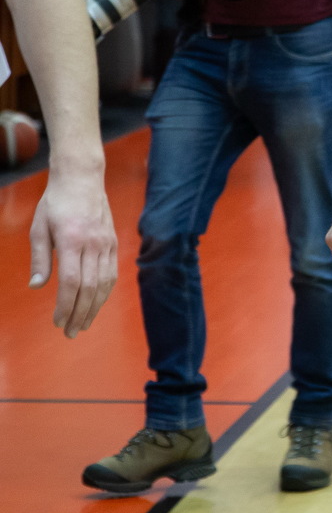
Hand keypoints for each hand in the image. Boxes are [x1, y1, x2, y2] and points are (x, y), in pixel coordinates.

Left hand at [29, 171, 116, 337]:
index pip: (71, 282)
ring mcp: (106, 244)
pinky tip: (96, 304)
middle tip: (71, 333)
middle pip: (89, 287)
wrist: (82, 180)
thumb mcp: (38, 228)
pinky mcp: (113, 243)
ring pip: (104, 284)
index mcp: (72, 240)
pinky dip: (105, 293)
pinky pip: (112, 273)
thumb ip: (39, 259)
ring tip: (84, 325)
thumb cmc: (55, 203)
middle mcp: (93, 244)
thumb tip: (37, 287)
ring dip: (95, 308)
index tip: (57, 322)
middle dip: (80, 313)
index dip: (65, 306)